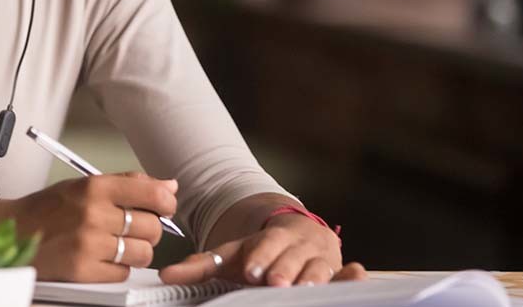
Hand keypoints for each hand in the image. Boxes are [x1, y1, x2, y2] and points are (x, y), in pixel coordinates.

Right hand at [0, 172, 178, 282]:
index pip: (152, 193)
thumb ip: (128, 183)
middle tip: (131, 229)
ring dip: (135, 252)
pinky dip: (117, 268)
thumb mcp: (83, 185)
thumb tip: (169, 186)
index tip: (164, 207)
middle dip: (147, 230)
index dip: (166, 203)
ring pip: (143, 253)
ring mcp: (88, 244)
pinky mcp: (82, 270)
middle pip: (152, 227)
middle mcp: (93, 214)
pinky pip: (123, 273)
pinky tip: (101, 258)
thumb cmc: (47, 208)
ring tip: (116, 245)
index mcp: (94, 187)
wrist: (10, 231)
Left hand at [160, 213, 366, 286]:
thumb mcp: (232, 256)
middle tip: (276, 283)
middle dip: (284, 270)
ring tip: (306, 288)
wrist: (296, 235)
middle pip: (291, 258)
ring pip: (319, 267)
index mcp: (270, 239)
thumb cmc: (260, 253)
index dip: (261, 257)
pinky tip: (357, 275)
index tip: (252, 270)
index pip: (264, 247)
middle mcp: (297, 246)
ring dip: (315, 276)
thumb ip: (200, 266)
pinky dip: (352, 276)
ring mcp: (320, 258)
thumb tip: (165, 276)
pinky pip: (347, 273)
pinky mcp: (338, 270)